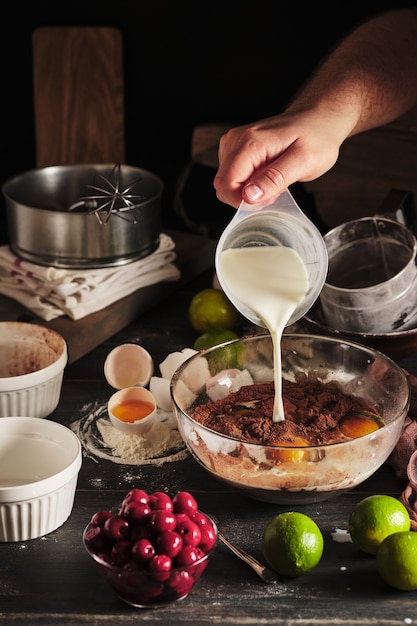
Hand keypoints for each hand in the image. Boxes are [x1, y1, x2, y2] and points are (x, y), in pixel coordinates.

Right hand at [213, 110, 343, 207]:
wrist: (318, 119)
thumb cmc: (316, 138)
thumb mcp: (305, 162)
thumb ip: (275, 179)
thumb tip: (248, 196)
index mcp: (250, 143)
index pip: (226, 183)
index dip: (242, 200)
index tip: (267, 198)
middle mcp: (236, 140)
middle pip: (223, 184)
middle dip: (247, 196)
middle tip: (275, 188)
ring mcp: (234, 143)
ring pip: (227, 182)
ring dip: (249, 190)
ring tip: (275, 177)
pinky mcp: (236, 148)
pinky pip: (233, 176)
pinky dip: (250, 182)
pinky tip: (268, 173)